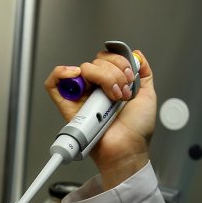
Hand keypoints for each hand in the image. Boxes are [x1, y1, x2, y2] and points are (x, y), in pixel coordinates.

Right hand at [45, 49, 156, 189]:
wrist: (129, 148)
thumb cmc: (137, 130)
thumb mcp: (147, 95)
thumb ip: (143, 73)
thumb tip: (136, 55)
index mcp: (111, 84)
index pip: (107, 58)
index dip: (118, 62)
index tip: (129, 77)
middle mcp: (95, 89)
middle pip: (95, 62)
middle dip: (113, 74)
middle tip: (122, 93)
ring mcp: (81, 97)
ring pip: (82, 69)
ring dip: (100, 77)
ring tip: (111, 97)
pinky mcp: (68, 107)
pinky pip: (54, 84)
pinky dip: (61, 74)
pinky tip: (76, 76)